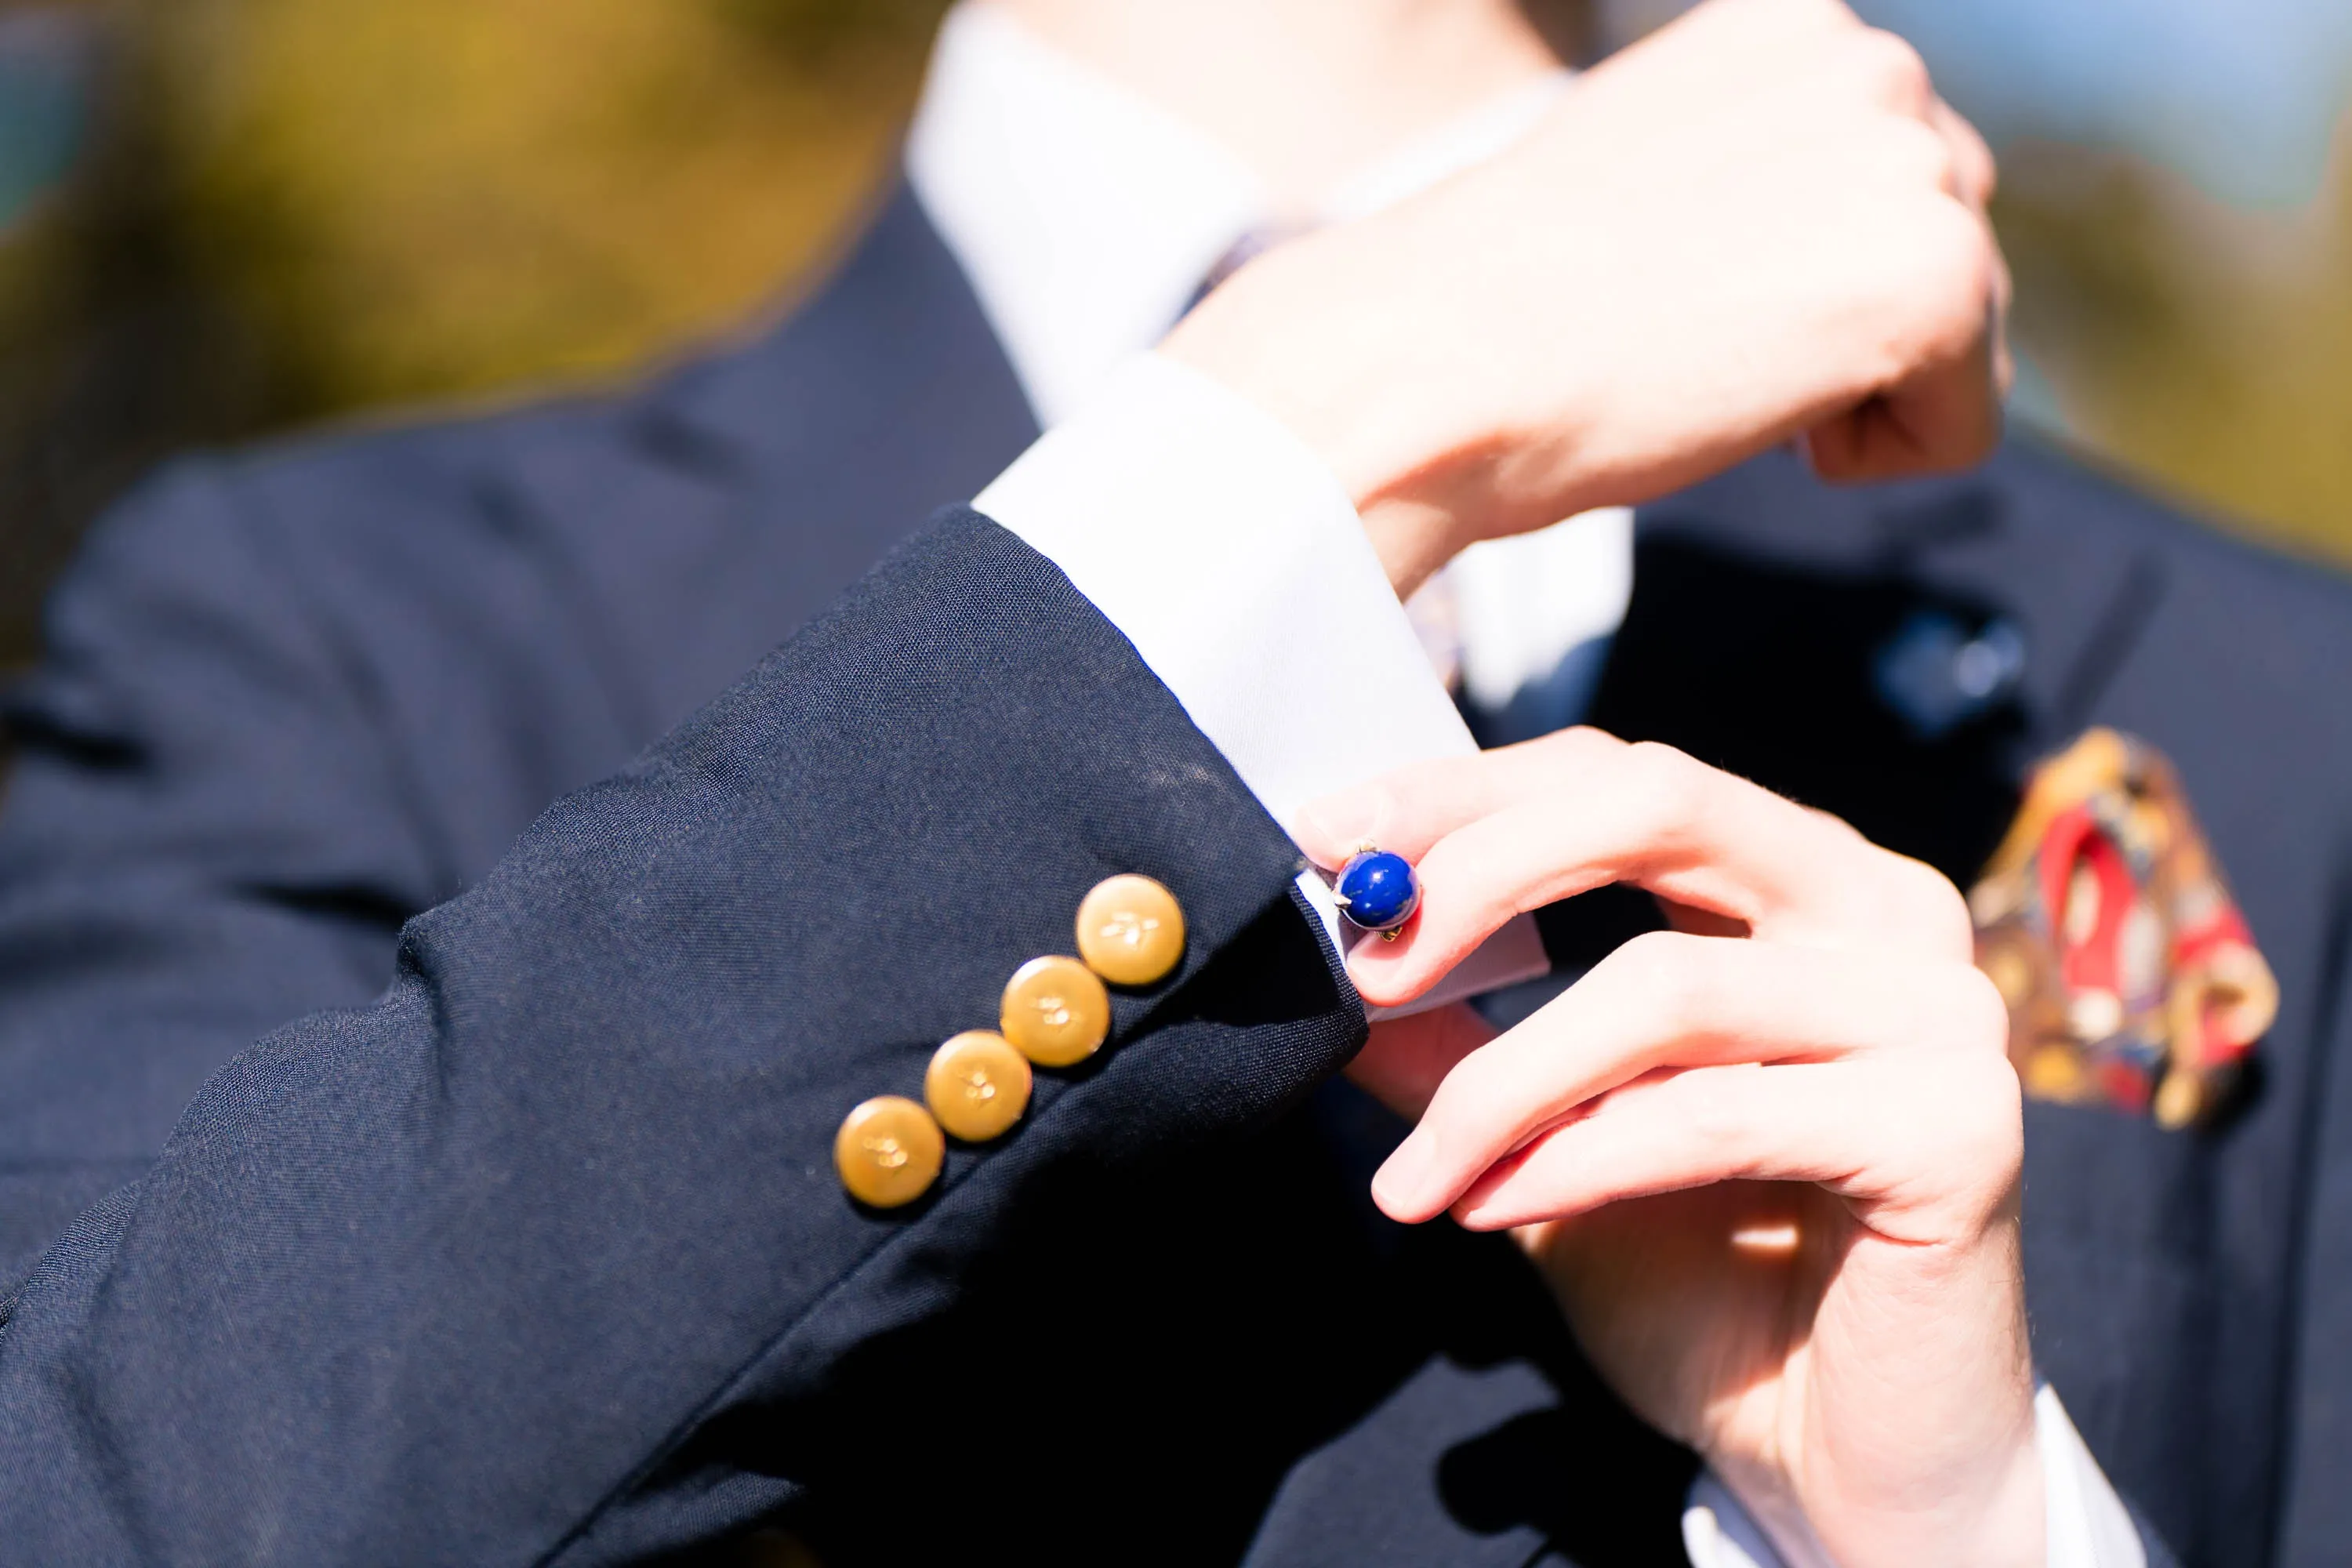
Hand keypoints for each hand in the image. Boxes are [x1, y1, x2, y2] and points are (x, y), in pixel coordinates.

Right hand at [1164, 0, 2009, 596]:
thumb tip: (1821, 258)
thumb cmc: (1492, 310)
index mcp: (1788, 28)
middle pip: (1946, 247)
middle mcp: (1871, 62)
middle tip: (1690, 339)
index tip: (1672, 294)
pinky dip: (1867, 461)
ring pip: (1960, 337)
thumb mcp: (1645, 186)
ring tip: (1709, 368)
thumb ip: (1758, 182)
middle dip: (1842, 323)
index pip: (1883, 179)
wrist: (1430, 362)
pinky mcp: (1936, 274)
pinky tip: (1747, 412)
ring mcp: (1913, 160)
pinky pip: (1966, 425)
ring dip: (1845, 389)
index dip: (1787, 275)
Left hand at [1298, 730, 2040, 1567]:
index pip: (1617, 777)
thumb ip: (1461, 1039)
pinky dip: (1582, 1159)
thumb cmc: (1703, 1286)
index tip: (1331, 835)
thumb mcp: (1545, 1136)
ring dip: (1505, 1085)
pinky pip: (1719, 1113)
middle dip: (1482, 866)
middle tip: (1365, 961)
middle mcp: (1883, 909)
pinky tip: (1499, 1209)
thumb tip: (1337, 953)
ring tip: (1418, 1175)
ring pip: (1668, 984)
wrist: (1831, 1461)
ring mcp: (1936, 1010)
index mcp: (1798, 881)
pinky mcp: (1957, 1127)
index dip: (1466, 793)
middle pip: (1658, 804)